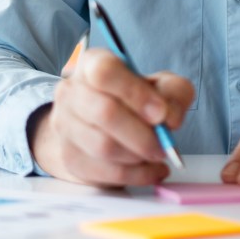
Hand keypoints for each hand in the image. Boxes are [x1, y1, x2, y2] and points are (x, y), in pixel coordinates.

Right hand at [30, 48, 194, 186]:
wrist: (106, 126)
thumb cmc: (135, 100)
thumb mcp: (162, 86)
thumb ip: (174, 93)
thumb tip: (169, 117)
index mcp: (92, 63)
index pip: (104, 72)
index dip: (135, 93)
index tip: (160, 113)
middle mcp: (71, 91)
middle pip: (104, 113)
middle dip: (142, 134)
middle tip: (164, 145)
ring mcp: (65, 126)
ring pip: (103, 146)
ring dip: (138, 156)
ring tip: (157, 154)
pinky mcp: (70, 158)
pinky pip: (105, 172)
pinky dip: (136, 175)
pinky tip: (152, 170)